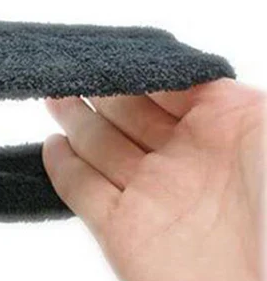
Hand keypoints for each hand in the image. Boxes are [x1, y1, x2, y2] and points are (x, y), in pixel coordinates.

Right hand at [43, 79, 263, 280]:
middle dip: (100, 86)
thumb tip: (177, 69)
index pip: (169, 87)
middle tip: (69, 65)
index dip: (137, 66)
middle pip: (129, 111)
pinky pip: (82, 190)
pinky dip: (64, 168)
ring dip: (76, 118)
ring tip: (54, 93)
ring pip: (101, 146)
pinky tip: (53, 145)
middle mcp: (186, 158)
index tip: (108, 48)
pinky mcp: (121, 232)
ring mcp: (152, 195)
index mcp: (228, 128)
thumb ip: (221, 95)